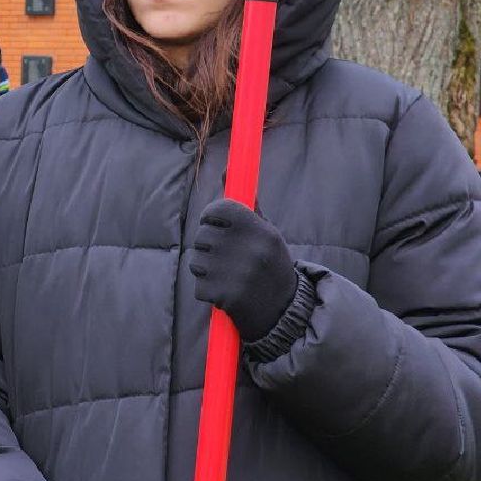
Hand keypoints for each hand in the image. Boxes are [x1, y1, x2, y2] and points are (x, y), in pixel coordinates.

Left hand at [190, 198, 298, 342]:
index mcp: (259, 230)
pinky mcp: (222, 295)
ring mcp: (235, 273)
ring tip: (232, 276)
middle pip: (202, 236)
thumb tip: (227, 170)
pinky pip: (198, 285)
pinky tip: (229, 294)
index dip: (212, 218)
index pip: (215, 209)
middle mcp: (249, 249)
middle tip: (230, 258)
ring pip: (197, 260)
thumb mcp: (265, 231)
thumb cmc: (269, 263)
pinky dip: (208, 291)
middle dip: (210, 246)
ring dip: (207, 270)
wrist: (283, 310)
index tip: (220, 227)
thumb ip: (245, 203)